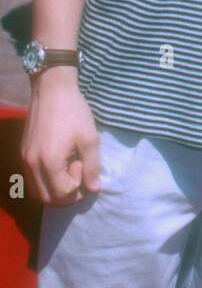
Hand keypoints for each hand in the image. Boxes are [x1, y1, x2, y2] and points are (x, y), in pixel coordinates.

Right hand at [21, 67, 100, 203]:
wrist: (52, 89)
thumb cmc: (74, 111)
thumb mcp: (89, 138)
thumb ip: (92, 166)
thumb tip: (93, 189)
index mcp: (49, 161)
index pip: (62, 193)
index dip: (77, 184)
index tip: (82, 163)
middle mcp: (32, 164)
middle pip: (47, 198)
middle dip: (66, 193)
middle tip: (78, 172)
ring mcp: (24, 159)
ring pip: (37, 192)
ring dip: (54, 190)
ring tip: (68, 169)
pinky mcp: (23, 153)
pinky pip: (31, 179)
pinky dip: (45, 181)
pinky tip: (58, 165)